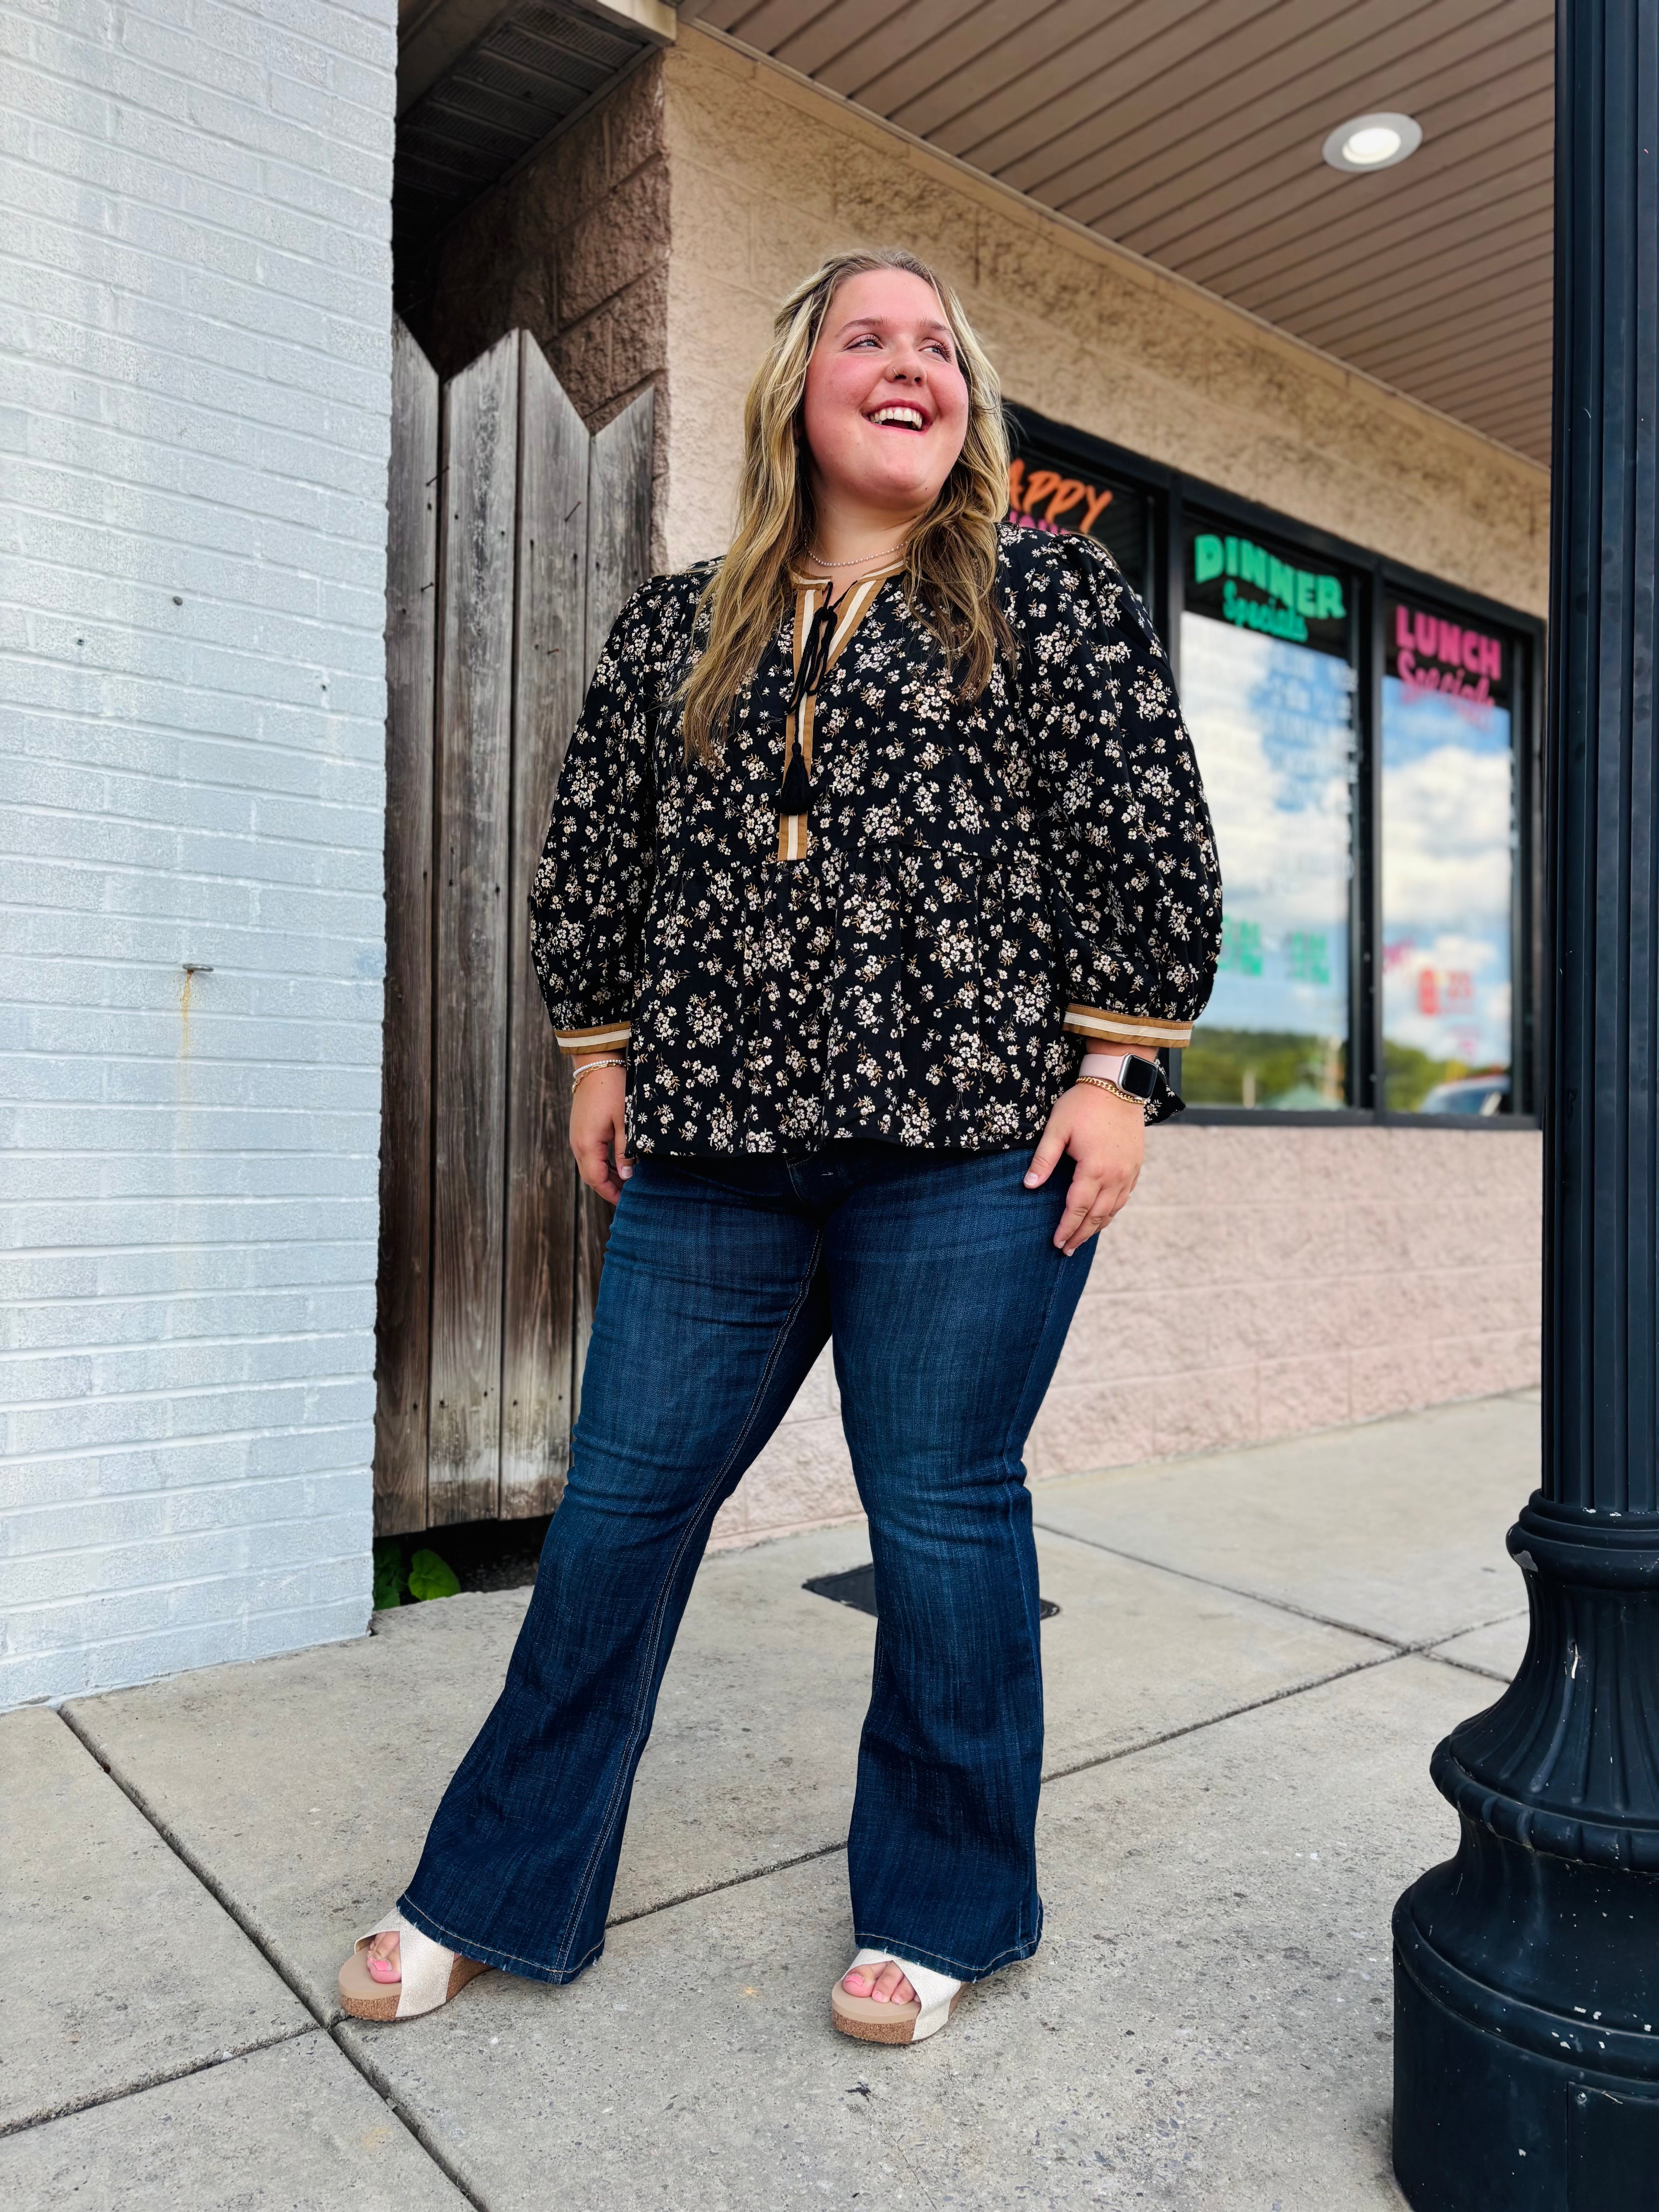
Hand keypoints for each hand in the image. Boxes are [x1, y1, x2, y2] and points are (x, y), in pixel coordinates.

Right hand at [569, 1063, 631, 1202]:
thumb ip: (625, 1151)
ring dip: (606, 1176)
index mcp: (587, 1145)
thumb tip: (627, 1176)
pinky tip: (617, 1164)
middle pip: (591, 1176)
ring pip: (589, 1166)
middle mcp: (578, 1144)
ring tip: (626, 1182)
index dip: (611, 1194)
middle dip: (609, 1188)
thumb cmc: (612, 1090)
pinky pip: (589, 1154)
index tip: (626, 1203)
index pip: (597, 1180)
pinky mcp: (580, 1129)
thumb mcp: (625, 1123)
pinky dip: (602, 1164)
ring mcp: (577, 1136)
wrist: (596, 1064)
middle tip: (629, 1196)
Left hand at [1024, 1080, 1144, 1254]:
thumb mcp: (1057, 1129)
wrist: (1118, 1084)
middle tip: (1067, 1250)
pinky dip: (1112, 1211)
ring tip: (1082, 1239)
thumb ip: (1043, 1159)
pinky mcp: (1135, 1165)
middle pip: (1096, 1216)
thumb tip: (1029, 1185)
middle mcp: (1115, 1176)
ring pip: (1113, 1209)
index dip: (1066, 1228)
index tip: (1056, 1243)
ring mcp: (1129, 1172)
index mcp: (1094, 1169)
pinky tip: (1103, 1216)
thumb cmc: (1083, 1104)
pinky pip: (1124, 1197)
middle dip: (1080, 1235)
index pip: (1077, 1208)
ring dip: (1097, 1227)